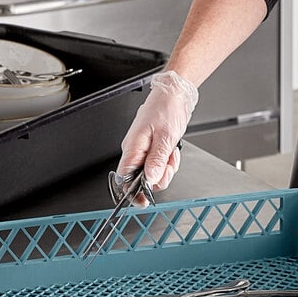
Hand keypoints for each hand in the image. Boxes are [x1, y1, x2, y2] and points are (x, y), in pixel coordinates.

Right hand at [116, 70, 197, 203]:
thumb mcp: (165, 137)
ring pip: (152, 175)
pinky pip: (159, 166)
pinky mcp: (151, 150)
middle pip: (141, 180)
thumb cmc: (166, 110)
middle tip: (168, 164)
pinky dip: (168, 163)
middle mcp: (134, 152)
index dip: (132, 193)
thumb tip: (150, 179)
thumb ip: (157, 161)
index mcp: (132, 148)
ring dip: (166, 169)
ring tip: (171, 153)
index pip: (124, 179)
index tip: (143, 201)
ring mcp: (143, 151)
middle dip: (158, 177)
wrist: (173, 95)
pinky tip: (171, 151)